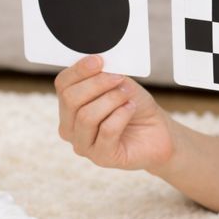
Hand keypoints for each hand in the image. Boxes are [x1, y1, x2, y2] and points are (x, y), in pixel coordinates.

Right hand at [55, 55, 174, 172]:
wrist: (156, 131)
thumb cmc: (133, 105)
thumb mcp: (118, 83)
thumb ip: (104, 73)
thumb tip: (96, 62)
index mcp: (69, 106)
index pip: (62, 85)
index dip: (79, 70)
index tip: (99, 60)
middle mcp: (70, 127)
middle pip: (70, 99)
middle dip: (97, 84)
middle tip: (119, 78)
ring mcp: (83, 145)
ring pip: (87, 116)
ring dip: (111, 99)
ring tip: (127, 95)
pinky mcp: (101, 158)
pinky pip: (106, 131)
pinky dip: (121, 115)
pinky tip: (131, 108)